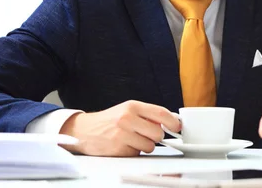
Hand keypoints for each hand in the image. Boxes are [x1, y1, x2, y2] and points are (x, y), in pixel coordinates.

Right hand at [59, 100, 180, 156]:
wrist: (84, 130)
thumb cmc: (110, 120)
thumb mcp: (128, 110)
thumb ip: (147, 115)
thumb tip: (170, 122)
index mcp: (132, 106)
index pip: (161, 113)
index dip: (173, 122)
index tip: (177, 127)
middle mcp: (127, 119)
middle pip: (158, 133)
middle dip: (156, 137)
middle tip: (147, 135)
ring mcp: (122, 134)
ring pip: (149, 146)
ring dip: (144, 146)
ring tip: (132, 139)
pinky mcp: (118, 149)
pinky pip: (137, 154)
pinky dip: (133, 152)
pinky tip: (124, 145)